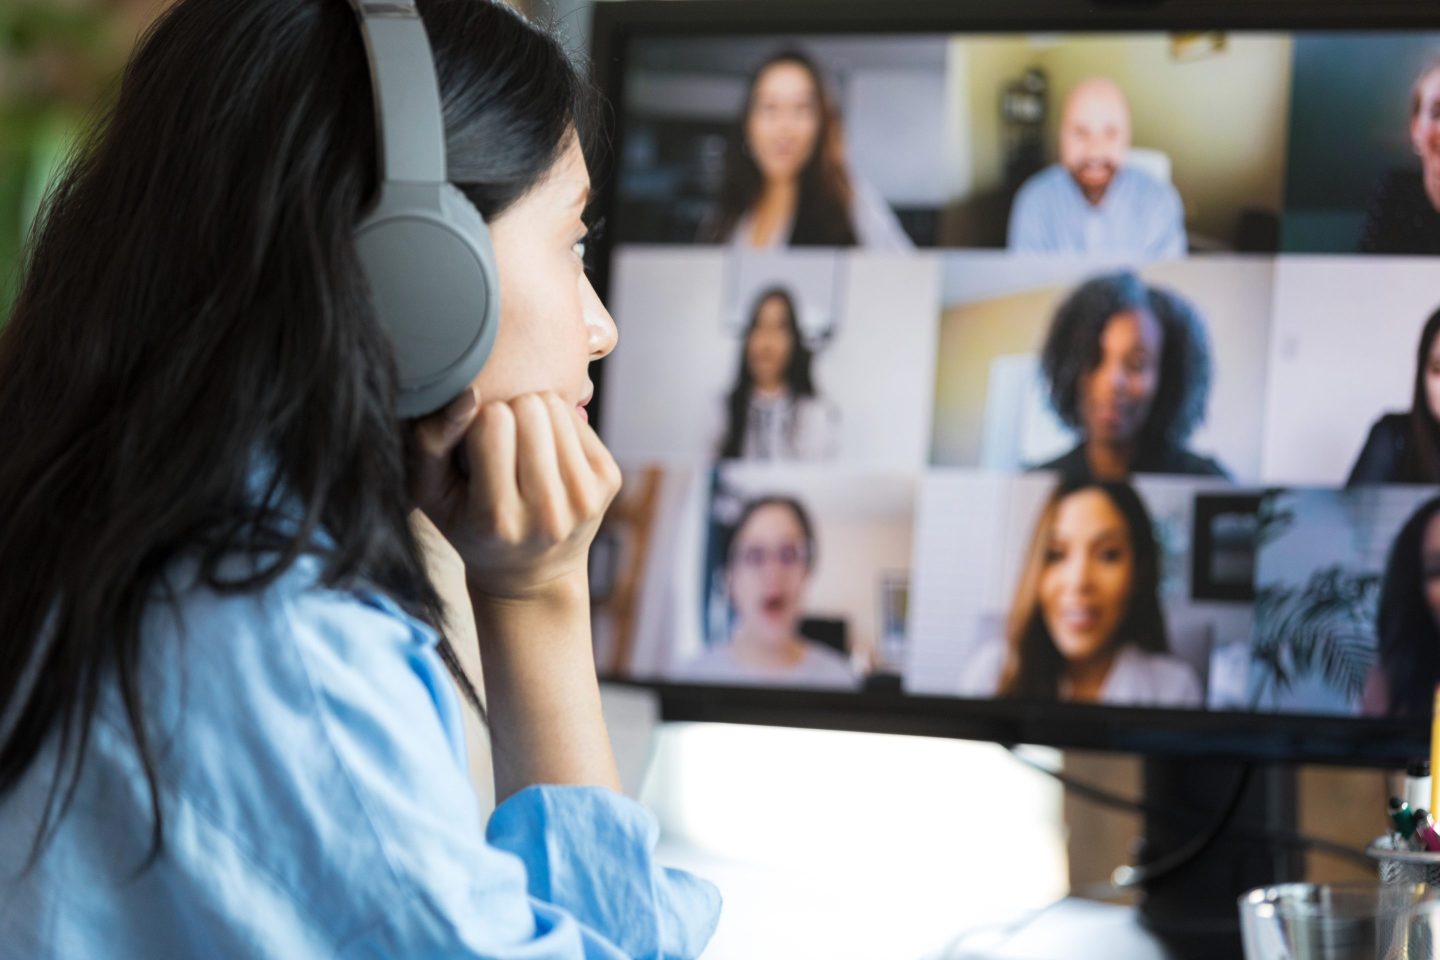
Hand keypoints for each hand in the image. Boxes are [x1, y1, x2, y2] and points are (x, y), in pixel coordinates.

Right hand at [408, 388, 621, 601]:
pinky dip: (558, 425)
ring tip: (524, 446)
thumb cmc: (470, 528)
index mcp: (498, 519)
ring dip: (536, 415)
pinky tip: (547, 453)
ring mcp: (585, 498)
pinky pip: (578, 418)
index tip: (474, 444)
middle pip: (530, 407)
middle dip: (510, 411)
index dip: (478, 421)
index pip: (492, 422)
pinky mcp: (609, 480)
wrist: (531, 575)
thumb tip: (469, 394)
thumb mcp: (431, 496)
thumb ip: (430, 444)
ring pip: (556, 406)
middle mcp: (548, 513)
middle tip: (502, 441)